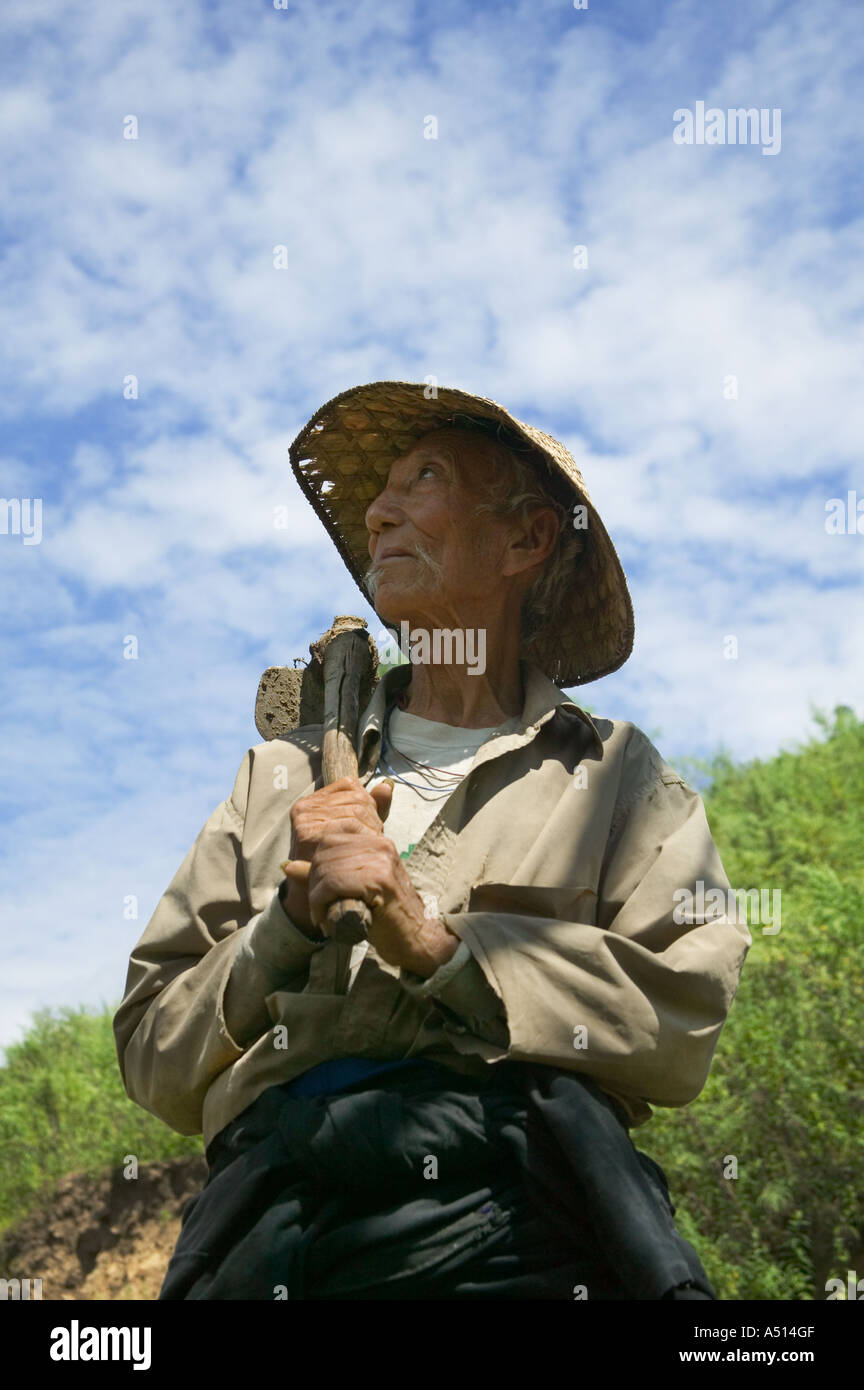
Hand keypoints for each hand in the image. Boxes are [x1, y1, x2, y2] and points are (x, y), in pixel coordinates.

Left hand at [282, 788, 460, 975]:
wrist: (417, 938)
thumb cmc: (386, 916)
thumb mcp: (353, 888)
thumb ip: (324, 873)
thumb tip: (287, 865)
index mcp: (375, 840)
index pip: (329, 840)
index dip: (317, 867)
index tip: (321, 892)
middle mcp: (379, 844)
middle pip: (324, 854)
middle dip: (314, 884)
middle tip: (320, 908)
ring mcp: (380, 860)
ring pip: (325, 870)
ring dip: (317, 899)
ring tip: (325, 917)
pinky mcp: (378, 880)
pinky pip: (332, 885)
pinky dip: (322, 905)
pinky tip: (328, 921)